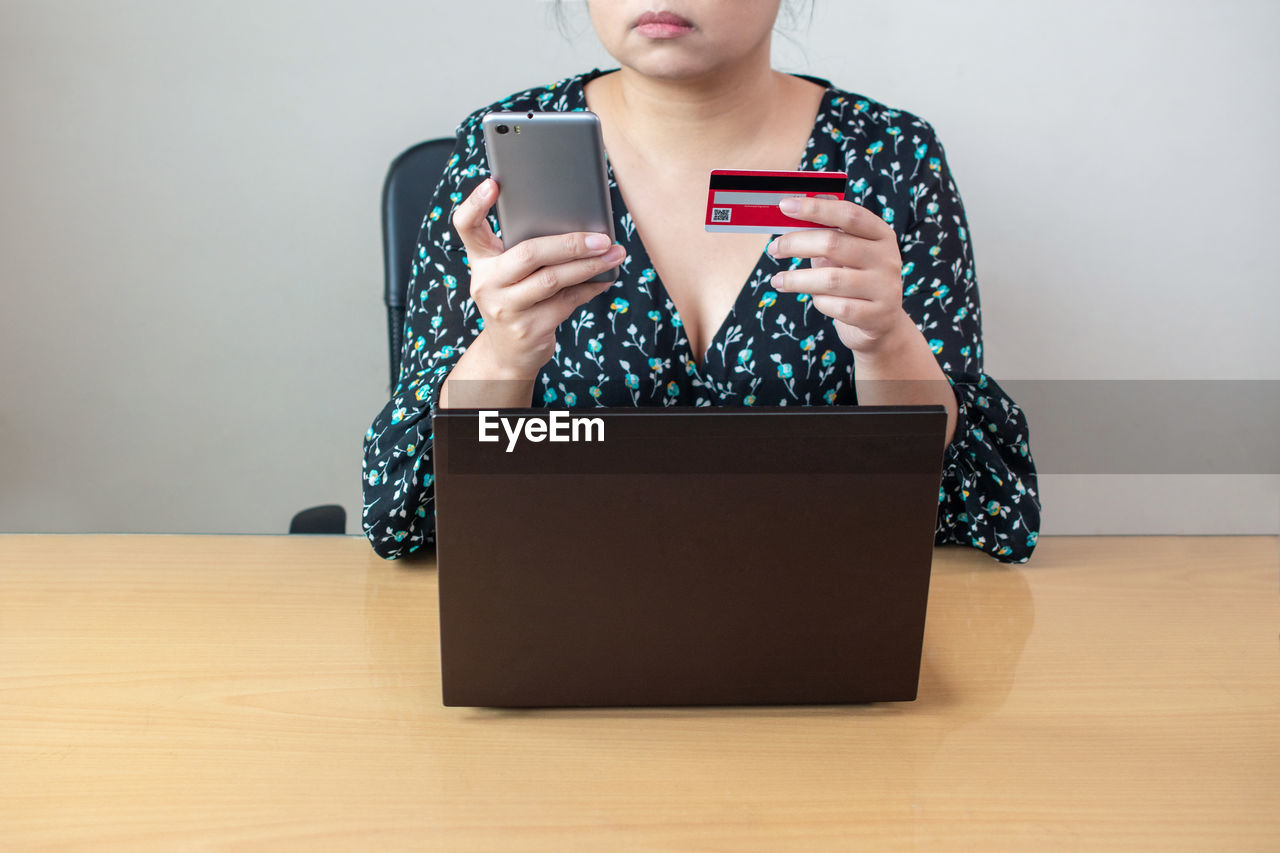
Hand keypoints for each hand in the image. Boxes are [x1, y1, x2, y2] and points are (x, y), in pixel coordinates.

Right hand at [451, 177, 625, 376]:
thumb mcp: (510, 276)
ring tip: (614, 254)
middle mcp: (486, 283)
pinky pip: (566, 302)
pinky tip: (605, 278)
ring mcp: (505, 308)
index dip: (475, 203)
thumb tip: (583, 230)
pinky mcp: (527, 329)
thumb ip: (529, 252)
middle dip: (570, 243)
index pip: (466, 226)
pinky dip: (590, 288)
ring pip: (552, 279)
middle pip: (528, 253)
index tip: (493, 183)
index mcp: (481, 261)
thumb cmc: (516, 301)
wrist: (507, 353)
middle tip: (602, 237)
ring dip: (589, 266)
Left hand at [765, 195, 912, 357]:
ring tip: (778, 280)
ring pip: (831, 280)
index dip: (815, 208)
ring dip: (797, 279)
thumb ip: (826, 234)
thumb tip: (791, 212)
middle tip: (773, 248)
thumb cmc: (855, 280)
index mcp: (880, 234)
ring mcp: (884, 288)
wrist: (882, 323)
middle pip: (834, 243)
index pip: (848, 214)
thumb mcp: (847, 253)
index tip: (784, 205)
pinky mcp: (877, 316)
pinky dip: (819, 303)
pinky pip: (837, 307)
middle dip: (796, 243)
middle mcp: (886, 258)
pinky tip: (814, 300)